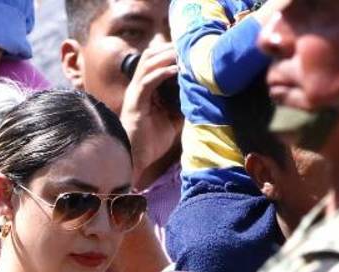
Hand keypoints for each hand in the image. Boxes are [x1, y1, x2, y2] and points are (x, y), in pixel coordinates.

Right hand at [119, 40, 180, 186]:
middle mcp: (138, 87)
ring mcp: (135, 94)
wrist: (136, 160)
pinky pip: (147, 82)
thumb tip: (203, 93)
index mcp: (146, 89)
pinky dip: (161, 73)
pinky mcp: (135, 104)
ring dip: (166, 56)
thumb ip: (183, 104)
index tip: (190, 46)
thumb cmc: (151, 142)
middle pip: (150, 56)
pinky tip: (176, 70)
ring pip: (148, 64)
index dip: (171, 50)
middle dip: (169, 48)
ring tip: (183, 53)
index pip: (155, 60)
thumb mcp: (174, 119)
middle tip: (189, 45)